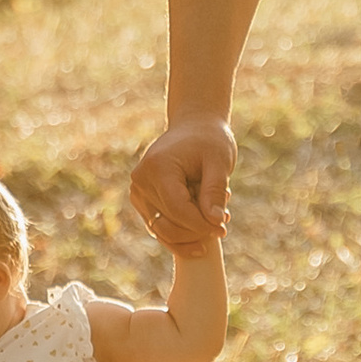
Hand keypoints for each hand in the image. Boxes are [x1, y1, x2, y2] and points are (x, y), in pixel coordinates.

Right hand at [131, 111, 234, 250]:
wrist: (193, 128)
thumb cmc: (209, 141)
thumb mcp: (219, 161)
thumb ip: (215, 192)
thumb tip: (216, 223)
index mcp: (157, 168)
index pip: (177, 210)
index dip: (201, 225)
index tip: (222, 228)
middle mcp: (140, 182)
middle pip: (169, 225)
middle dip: (197, 231)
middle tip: (222, 220)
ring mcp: (138, 193)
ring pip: (163, 232)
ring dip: (191, 233)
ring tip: (213, 214)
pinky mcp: (141, 201)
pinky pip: (159, 229)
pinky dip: (182, 233)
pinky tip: (203, 223)